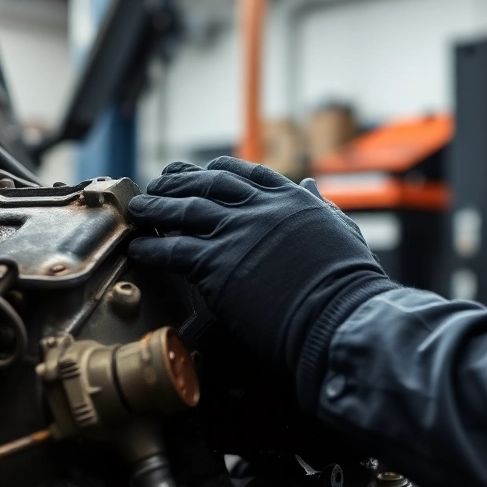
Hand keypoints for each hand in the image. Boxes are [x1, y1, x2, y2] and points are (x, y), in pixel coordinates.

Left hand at [126, 157, 393, 392]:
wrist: (340, 316)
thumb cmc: (348, 285)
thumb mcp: (341, 231)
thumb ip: (320, 207)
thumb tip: (311, 185)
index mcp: (291, 200)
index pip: (246, 173)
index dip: (217, 169)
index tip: (199, 170)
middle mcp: (260, 209)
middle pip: (207, 184)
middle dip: (178, 181)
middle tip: (158, 183)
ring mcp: (238, 234)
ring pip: (185, 211)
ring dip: (156, 208)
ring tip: (138, 210)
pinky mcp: (218, 264)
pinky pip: (175, 250)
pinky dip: (153, 249)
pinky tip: (140, 251)